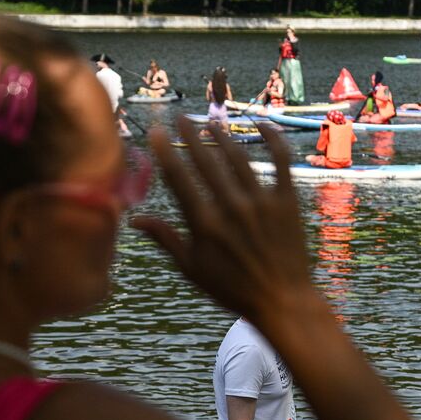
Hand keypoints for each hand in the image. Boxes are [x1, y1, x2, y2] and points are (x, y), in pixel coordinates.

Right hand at [131, 119, 317, 327]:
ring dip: (222, 137)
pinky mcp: (287, 200)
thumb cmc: (233, 289)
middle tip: (181, 118)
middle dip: (191, 136)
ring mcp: (261, 201)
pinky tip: (262, 125)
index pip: (179, 179)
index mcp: (205, 223)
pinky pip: (281, 160)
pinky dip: (272, 139)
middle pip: (206, 162)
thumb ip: (165, 238)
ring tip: (210, 125)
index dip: (166, 152)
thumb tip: (134, 219)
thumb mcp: (192, 268)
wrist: (282, 301)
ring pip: (238, 158)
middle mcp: (231, 207)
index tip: (156, 131)